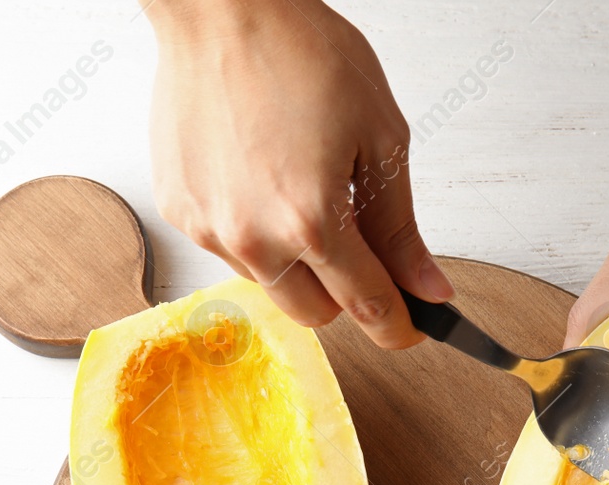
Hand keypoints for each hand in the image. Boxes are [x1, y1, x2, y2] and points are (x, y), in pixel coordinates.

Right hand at [144, 0, 452, 347]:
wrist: (221, 9)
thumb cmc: (301, 53)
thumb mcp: (379, 137)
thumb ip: (401, 228)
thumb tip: (428, 287)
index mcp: (312, 221)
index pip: (366, 306)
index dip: (398, 325)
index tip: (410, 328)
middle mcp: (254, 238)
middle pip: (315, 314)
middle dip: (345, 292)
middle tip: (361, 246)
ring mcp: (210, 229)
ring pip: (271, 283)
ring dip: (296, 260)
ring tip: (301, 188)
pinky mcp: (181, 212)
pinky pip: (230, 248)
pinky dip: (254, 229)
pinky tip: (261, 175)